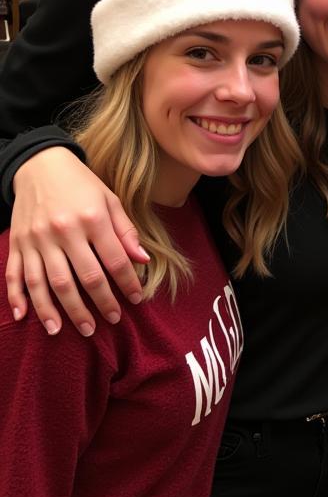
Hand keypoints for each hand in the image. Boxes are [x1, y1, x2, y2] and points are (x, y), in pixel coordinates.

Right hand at [7, 147, 147, 335]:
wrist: (40, 166)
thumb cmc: (82, 185)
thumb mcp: (111, 200)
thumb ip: (126, 232)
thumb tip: (143, 261)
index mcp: (92, 219)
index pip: (114, 260)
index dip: (127, 283)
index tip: (136, 299)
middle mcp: (63, 231)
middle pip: (82, 278)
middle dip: (98, 303)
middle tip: (108, 321)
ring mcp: (36, 239)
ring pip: (48, 283)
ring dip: (60, 310)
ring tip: (72, 331)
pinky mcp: (17, 243)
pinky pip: (15, 275)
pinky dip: (18, 298)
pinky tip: (26, 317)